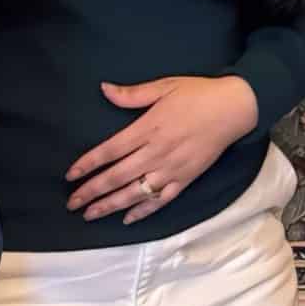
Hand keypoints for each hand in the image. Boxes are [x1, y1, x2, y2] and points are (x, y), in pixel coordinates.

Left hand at [67, 75, 260, 219]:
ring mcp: (171, 169)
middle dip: (91, 191)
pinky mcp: (185, 179)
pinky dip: (143, 211)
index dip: (88, 164)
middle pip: (117, 176)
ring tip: (89, 215)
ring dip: (110, 205)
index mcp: (148, 128)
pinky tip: (127, 219)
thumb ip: (132, 94)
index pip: (110, 151)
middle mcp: (156, 153)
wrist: (234, 108)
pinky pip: (160, 200)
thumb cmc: (198, 94)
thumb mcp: (164, 86)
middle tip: (71, 204)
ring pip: (135, 193)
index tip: (70, 176)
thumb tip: (103, 89)